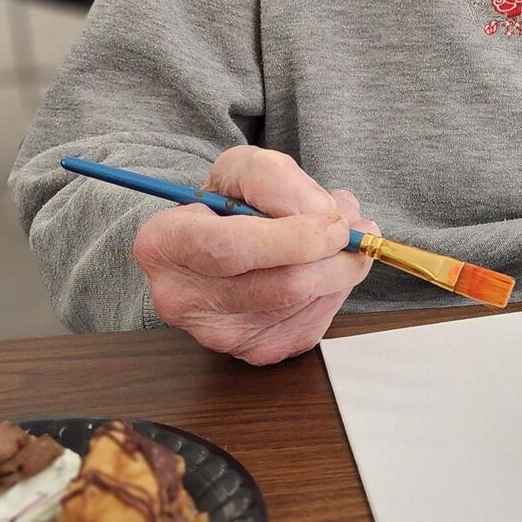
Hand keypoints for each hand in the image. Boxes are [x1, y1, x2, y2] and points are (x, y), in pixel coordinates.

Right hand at [131, 145, 376, 365]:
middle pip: (277, 287)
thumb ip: (279, 181)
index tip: (335, 223)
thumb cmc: (227, 204)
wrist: (215, 245)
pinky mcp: (251, 352)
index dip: (294, 238)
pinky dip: (331, 294)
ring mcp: (216, 334)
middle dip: (332, 258)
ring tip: (340, 239)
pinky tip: (322, 269)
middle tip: (357, 230)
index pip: (233, 249)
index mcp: (164, 244)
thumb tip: (325, 214)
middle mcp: (182, 298)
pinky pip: (310, 326)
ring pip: (302, 307)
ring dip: (338, 272)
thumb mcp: (243, 170)